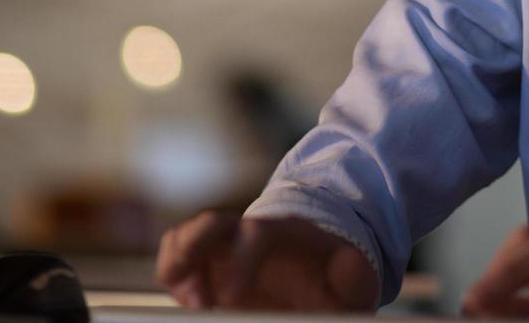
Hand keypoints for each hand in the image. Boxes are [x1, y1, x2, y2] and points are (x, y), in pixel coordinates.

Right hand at [154, 211, 378, 311]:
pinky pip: (177, 256)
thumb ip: (355, 276)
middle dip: (194, 250)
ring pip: (186, 237)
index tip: (231, 298)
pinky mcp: (205, 265)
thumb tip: (352, 265)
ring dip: (178, 264)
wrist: (314, 269)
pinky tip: (190, 303)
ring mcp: (223, 247)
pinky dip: (173, 274)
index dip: (241, 262)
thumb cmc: (333, 280)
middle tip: (196, 300)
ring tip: (191, 302)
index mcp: (284, 233)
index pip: (257, 235)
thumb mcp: (353, 280)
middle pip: (212, 224)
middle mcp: (247, 233)